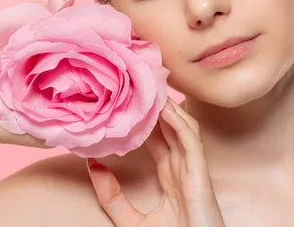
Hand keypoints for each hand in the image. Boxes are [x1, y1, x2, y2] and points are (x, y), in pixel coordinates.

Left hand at [87, 98, 224, 226]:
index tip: (128, 99)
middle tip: (140, 81)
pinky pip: (191, 144)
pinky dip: (180, 125)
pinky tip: (166, 111)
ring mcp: (193, 170)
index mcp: (170, 175)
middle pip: (170, 127)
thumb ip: (111, 197)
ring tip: (152, 87)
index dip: (145, 117)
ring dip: (169, 108)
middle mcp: (182, 167)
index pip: (157, 137)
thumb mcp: (130, 221)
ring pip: (183, 128)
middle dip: (157, 104)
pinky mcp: (201, 177)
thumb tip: (92, 166)